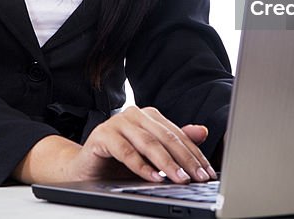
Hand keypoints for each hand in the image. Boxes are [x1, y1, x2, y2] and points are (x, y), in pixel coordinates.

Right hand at [14, 106, 217, 184]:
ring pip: (148, 143)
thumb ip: (175, 143)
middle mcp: (135, 114)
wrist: (86, 168)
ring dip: (166, 163)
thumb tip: (202, 132)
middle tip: (198, 177)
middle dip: (185, 160)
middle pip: (165, 138)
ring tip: (179, 179)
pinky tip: (153, 177)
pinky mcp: (102, 134)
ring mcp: (117, 122)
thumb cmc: (120, 161)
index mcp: (149, 115)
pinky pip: (125, 151)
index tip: (207, 172)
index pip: (177, 135)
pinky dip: (141, 166)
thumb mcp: (152, 155)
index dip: (194, 155)